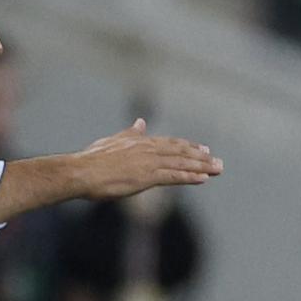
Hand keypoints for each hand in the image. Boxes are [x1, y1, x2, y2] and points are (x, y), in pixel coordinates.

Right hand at [72, 119, 221, 199]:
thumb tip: (140, 122)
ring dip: (202, 167)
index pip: (170, 144)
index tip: (203, 149)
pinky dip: (190, 176)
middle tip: (218, 161)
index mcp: (140, 142)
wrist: (81, 172)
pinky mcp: (147, 176)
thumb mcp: (112, 141)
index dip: (188, 147)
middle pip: (181, 152)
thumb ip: (129, 133)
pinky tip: (203, 178)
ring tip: (218, 170)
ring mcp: (149, 162)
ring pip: (181, 163)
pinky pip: (174, 176)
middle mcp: (148, 150)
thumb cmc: (90, 160)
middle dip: (201, 157)